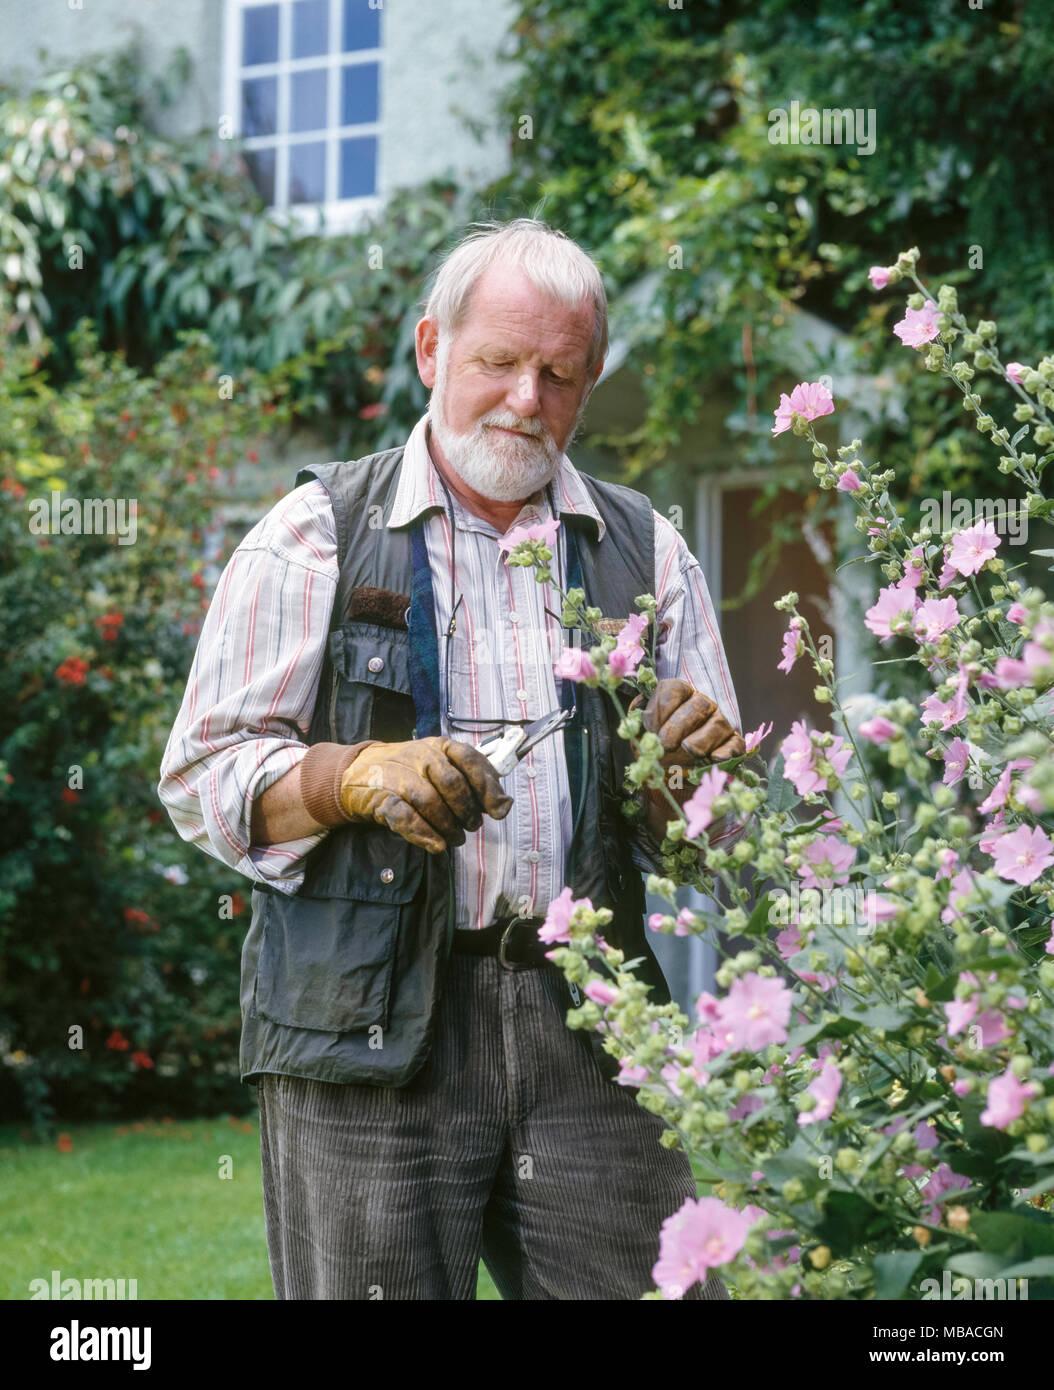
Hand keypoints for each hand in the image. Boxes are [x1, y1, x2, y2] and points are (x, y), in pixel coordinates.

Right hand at [339, 737, 513, 853]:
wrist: (359, 771)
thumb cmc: (412, 772)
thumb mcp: (444, 768)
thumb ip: (475, 783)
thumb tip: (504, 805)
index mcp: (441, 747)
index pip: (470, 759)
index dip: (487, 786)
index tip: (498, 810)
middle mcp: (421, 757)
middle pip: (452, 784)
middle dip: (467, 811)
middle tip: (470, 826)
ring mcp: (399, 776)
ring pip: (430, 802)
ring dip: (447, 826)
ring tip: (454, 838)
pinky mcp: (381, 798)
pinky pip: (404, 816)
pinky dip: (423, 833)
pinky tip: (436, 845)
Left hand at [634, 677, 744, 770]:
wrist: (675, 767)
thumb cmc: (660, 743)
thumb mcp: (645, 731)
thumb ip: (640, 724)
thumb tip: (633, 725)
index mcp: (680, 694)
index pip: (674, 689)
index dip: (661, 708)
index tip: (652, 728)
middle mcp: (704, 704)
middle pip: (698, 705)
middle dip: (679, 726)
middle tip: (666, 745)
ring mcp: (721, 723)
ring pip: (717, 724)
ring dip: (700, 740)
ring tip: (688, 751)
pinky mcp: (733, 744)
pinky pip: (734, 745)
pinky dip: (725, 752)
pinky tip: (712, 759)